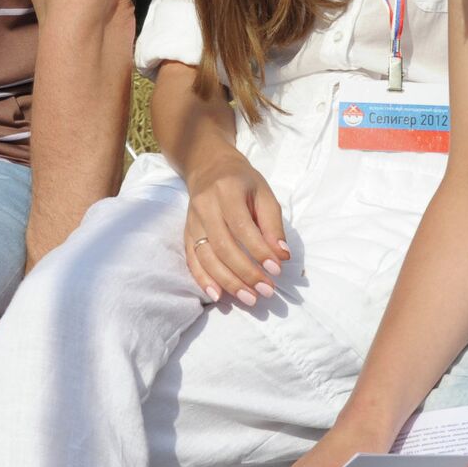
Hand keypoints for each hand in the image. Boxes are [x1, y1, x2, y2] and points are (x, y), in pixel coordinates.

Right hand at [181, 145, 287, 305]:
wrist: (209, 168)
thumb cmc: (243, 182)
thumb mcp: (264, 194)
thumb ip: (272, 224)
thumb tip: (281, 256)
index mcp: (227, 191)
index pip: (242, 226)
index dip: (259, 251)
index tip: (276, 270)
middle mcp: (205, 206)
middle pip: (223, 245)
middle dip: (246, 272)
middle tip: (266, 291)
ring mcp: (192, 221)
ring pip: (206, 256)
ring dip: (228, 281)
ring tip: (249, 298)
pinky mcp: (186, 233)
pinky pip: (192, 260)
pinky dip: (203, 280)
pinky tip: (218, 296)